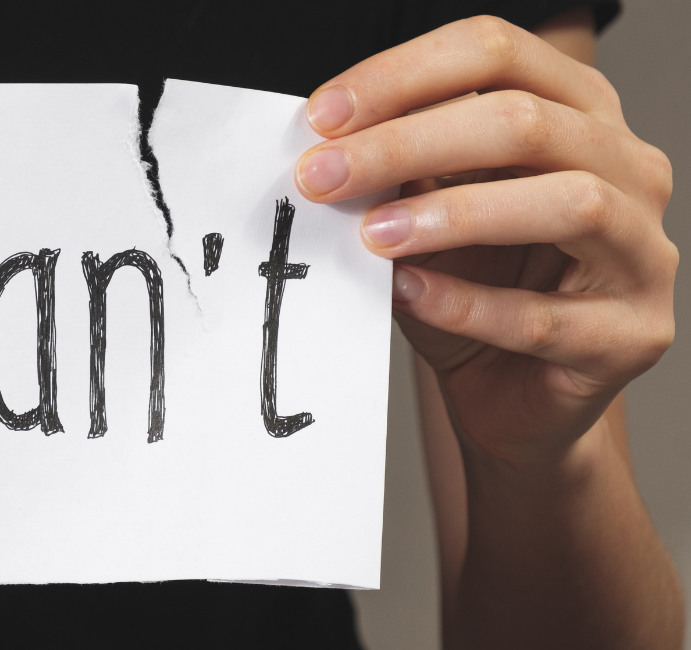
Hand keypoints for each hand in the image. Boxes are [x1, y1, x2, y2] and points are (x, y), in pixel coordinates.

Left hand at [296, 16, 674, 464]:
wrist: (511, 397)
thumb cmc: (472, 287)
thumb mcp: (426, 212)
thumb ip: (402, 170)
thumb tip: (335, 141)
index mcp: (578, 113)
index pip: (498, 53)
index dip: (404, 74)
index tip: (322, 115)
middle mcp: (627, 168)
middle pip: (527, 122)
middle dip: (408, 142)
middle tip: (325, 174)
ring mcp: (642, 250)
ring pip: (568, 202)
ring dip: (456, 214)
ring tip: (374, 233)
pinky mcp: (632, 334)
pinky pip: (547, 315)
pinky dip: (469, 304)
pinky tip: (411, 295)